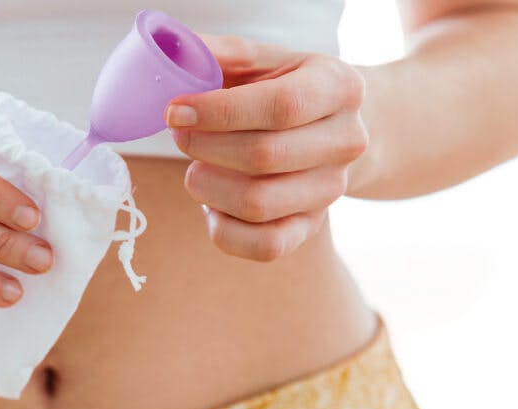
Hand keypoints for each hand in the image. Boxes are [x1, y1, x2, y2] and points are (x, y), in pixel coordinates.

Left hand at [166, 36, 367, 261]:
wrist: (332, 126)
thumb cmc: (282, 87)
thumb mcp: (260, 59)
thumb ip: (217, 53)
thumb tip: (171, 56)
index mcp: (339, 88)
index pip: (280, 107)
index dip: (219, 113)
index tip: (174, 113)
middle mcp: (346, 142)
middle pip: (264, 157)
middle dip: (205, 148)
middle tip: (180, 135)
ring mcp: (332, 189)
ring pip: (258, 204)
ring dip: (208, 188)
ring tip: (196, 167)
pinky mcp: (311, 226)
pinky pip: (265, 246)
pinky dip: (224, 230)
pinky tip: (211, 204)